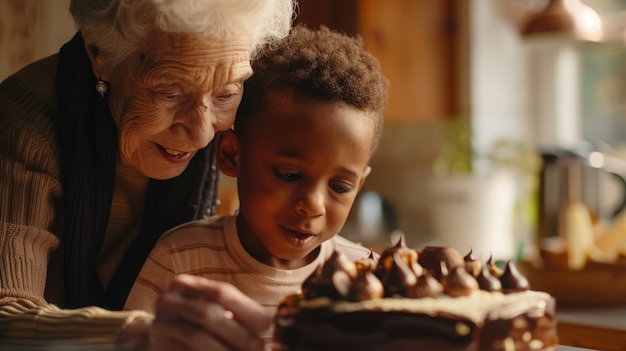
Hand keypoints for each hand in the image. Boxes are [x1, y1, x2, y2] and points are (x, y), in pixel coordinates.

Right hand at [140, 274, 270, 350]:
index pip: (220, 292)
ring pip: (199, 340)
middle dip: (240, 334)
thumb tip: (272, 320)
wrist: (158, 340)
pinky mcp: (159, 349)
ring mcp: (161, 328)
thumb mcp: (211, 307)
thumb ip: (235, 309)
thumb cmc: (197, 323)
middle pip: (210, 315)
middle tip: (258, 347)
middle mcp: (168, 304)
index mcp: (184, 285)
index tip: (267, 324)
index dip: (247, 308)